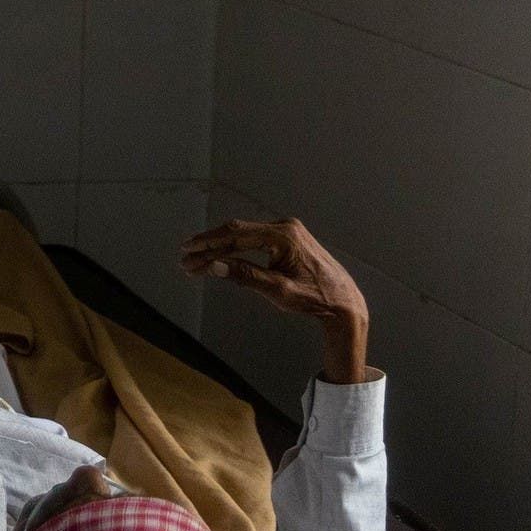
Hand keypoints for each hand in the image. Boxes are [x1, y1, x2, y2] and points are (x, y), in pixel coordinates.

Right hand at [179, 217, 370, 383]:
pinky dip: (235, 249)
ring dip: (220, 248)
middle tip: (185, 259)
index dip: (208, 244)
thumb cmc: (315, 298)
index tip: (188, 251)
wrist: (344, 302)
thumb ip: (244, 276)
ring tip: (197, 260)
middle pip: (237, 233)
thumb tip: (214, 267)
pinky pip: (254, 240)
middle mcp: (286, 227)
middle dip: (209, 247)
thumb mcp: (277, 290)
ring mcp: (288, 231)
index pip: (236, 235)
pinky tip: (220, 257)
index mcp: (284, 236)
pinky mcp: (289, 239)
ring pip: (244, 236)